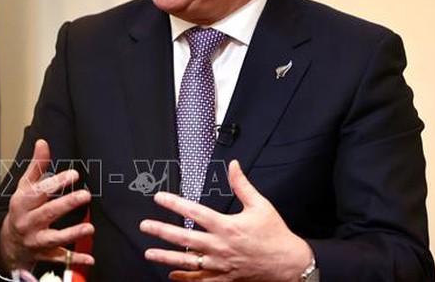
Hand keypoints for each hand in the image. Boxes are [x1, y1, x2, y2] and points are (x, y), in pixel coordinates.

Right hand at [0, 139, 94, 271]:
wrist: (9, 242)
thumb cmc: (21, 208)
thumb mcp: (24, 187)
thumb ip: (36, 166)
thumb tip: (43, 142)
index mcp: (23, 203)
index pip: (40, 191)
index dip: (56, 183)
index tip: (74, 174)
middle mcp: (28, 222)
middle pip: (48, 213)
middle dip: (67, 204)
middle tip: (86, 195)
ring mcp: (36, 240)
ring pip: (54, 238)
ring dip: (72, 233)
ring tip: (90, 228)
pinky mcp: (45, 255)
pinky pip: (60, 259)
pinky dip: (75, 260)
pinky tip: (90, 259)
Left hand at [139, 160, 311, 280]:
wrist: (289, 264)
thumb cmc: (275, 234)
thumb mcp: (260, 205)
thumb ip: (242, 185)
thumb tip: (233, 165)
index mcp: (227, 226)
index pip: (195, 213)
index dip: (175, 204)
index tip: (159, 198)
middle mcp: (221, 246)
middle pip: (184, 239)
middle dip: (161, 231)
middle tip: (145, 225)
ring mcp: (221, 265)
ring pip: (188, 262)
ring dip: (166, 257)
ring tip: (149, 252)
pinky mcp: (225, 278)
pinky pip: (201, 280)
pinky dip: (185, 278)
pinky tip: (172, 275)